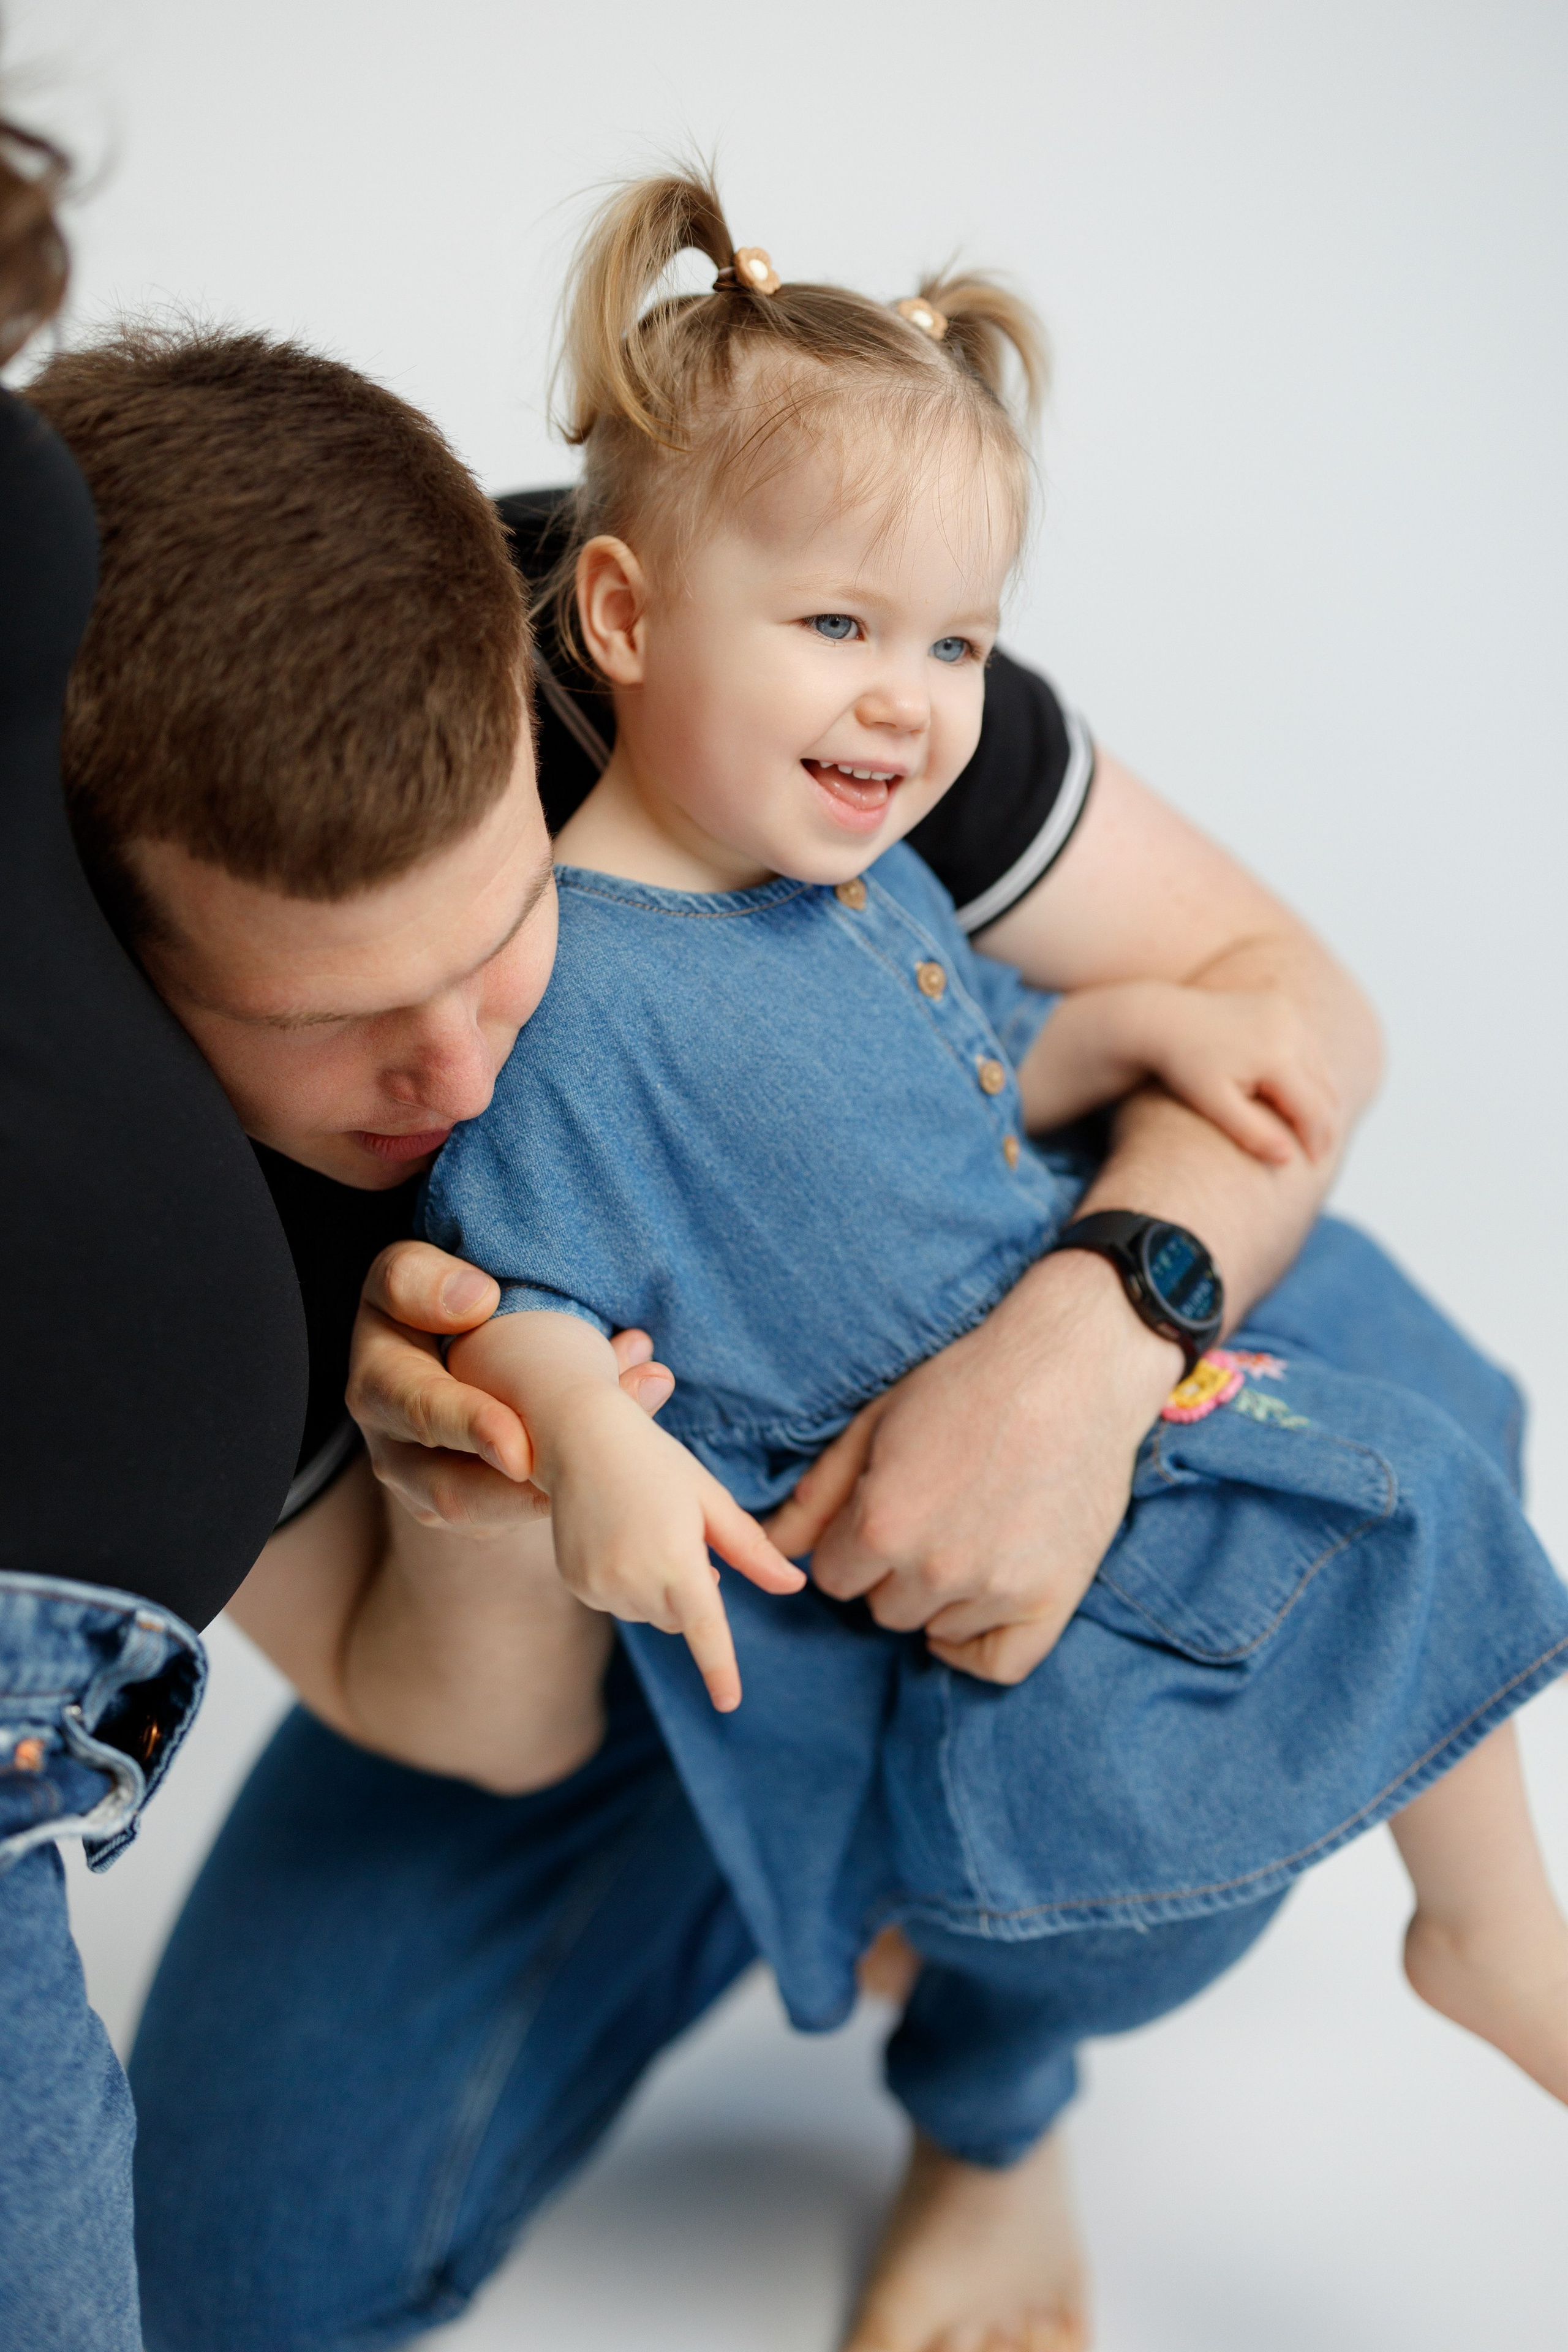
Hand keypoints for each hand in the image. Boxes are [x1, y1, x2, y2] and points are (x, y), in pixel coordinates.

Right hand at [347, 1240, 675, 1531]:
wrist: (441, 1352)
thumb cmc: (424, 1301)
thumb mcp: (408, 1275)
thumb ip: (420, 1280)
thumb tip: (476, 1300)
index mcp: (379, 1384)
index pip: (417, 1408)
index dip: (468, 1427)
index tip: (518, 1447)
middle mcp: (396, 1450)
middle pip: (453, 1492)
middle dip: (523, 1490)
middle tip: (590, 1469)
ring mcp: (435, 1491)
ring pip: (498, 1515)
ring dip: (568, 1480)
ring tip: (636, 1414)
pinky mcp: (479, 1511)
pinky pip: (526, 1512)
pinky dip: (581, 1479)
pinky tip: (637, 1431)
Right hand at [543, 1390, 805, 1711]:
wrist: (580, 1437)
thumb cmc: (656, 1462)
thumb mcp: (711, 1500)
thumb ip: (752, 1550)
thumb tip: (795, 1587)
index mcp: (676, 1560)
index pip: (704, 1631)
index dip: (719, 1670)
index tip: (729, 1704)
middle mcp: (634, 1581)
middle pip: (681, 1620)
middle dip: (690, 1592)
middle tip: (678, 1536)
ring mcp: (599, 1587)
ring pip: (650, 1614)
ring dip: (658, 1587)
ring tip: (642, 1529)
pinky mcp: (576, 1584)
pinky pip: (617, 1603)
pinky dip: (626, 1582)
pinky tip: (616, 1537)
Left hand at [767, 1251, 1179, 1683]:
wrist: (1074, 1366)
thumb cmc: (970, 1381)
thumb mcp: (878, 1422)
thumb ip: (820, 1492)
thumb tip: (773, 1545)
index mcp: (883, 1524)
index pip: (834, 1576)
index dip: (853, 1543)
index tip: (882, 1512)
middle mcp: (935, 1569)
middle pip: (882, 1607)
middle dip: (894, 1569)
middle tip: (931, 1516)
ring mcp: (996, 1590)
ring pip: (935, 1627)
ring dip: (940, 1595)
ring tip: (968, 1533)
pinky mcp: (1051, 1599)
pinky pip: (999, 1663)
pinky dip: (979, 1644)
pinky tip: (973, 1610)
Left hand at [1151, 987, 1338, 1165]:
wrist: (1165, 1019)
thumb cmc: (1186, 1066)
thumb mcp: (1213, 1103)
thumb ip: (1251, 1131)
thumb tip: (1288, 1158)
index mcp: (1276, 1057)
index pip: (1313, 1109)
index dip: (1317, 1140)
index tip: (1315, 1164)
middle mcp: (1290, 1030)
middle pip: (1324, 1089)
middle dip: (1325, 1123)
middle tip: (1321, 1152)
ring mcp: (1289, 1014)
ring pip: (1321, 1068)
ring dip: (1320, 1098)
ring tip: (1313, 1128)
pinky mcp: (1283, 1007)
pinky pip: (1308, 1047)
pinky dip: (1309, 1073)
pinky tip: (1300, 1096)